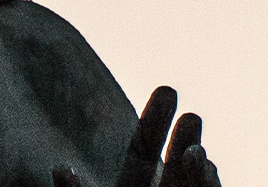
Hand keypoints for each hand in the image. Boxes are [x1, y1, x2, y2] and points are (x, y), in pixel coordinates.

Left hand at [52, 87, 220, 186]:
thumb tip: (60, 168)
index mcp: (128, 184)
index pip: (143, 148)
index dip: (155, 120)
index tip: (168, 89)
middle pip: (173, 165)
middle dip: (184, 140)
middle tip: (193, 116)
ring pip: (191, 185)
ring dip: (197, 171)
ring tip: (197, 153)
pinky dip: (207, 186)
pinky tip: (207, 165)